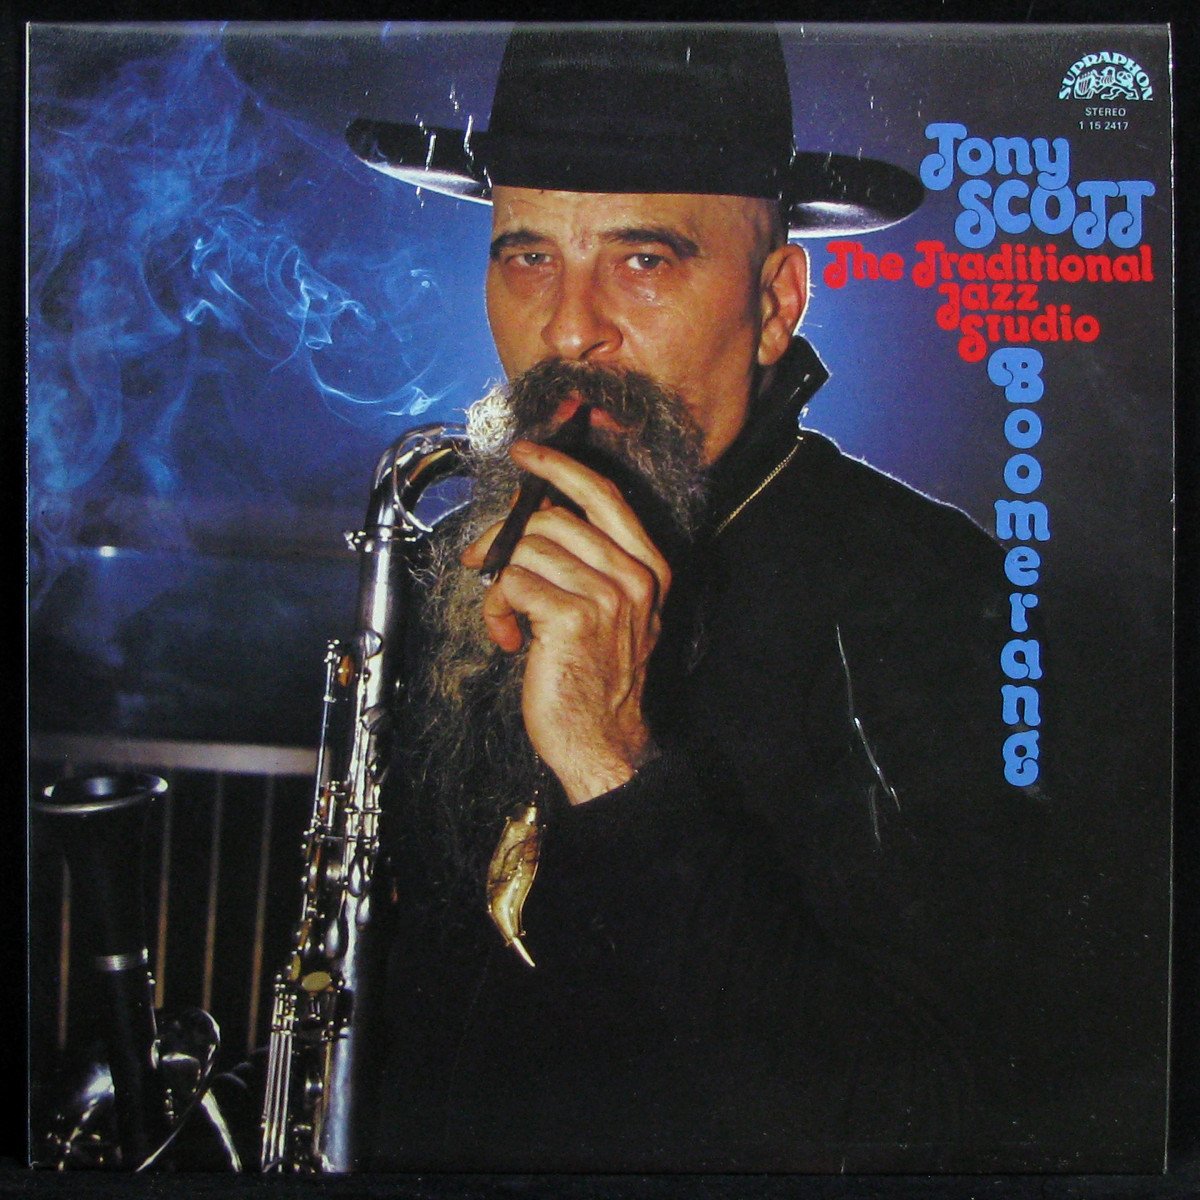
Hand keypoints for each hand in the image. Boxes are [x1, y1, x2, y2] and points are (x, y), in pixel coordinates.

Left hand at [460, 439, 669, 804]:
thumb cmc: (598, 679)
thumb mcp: (611, 612)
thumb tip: (539, 515)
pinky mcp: (572, 619)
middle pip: (551, 519)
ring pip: (526, 550)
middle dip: (504, 536)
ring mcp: (607, 597)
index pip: (604, 494)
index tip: (526, 453)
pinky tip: (507, 638)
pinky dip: (495, 609)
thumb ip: (589, 562)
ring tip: (505, 619)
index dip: (560, 467)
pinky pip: (512, 583)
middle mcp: (634, 576)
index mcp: (648, 567)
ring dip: (499, 583)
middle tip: (483, 562)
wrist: (605, 742)